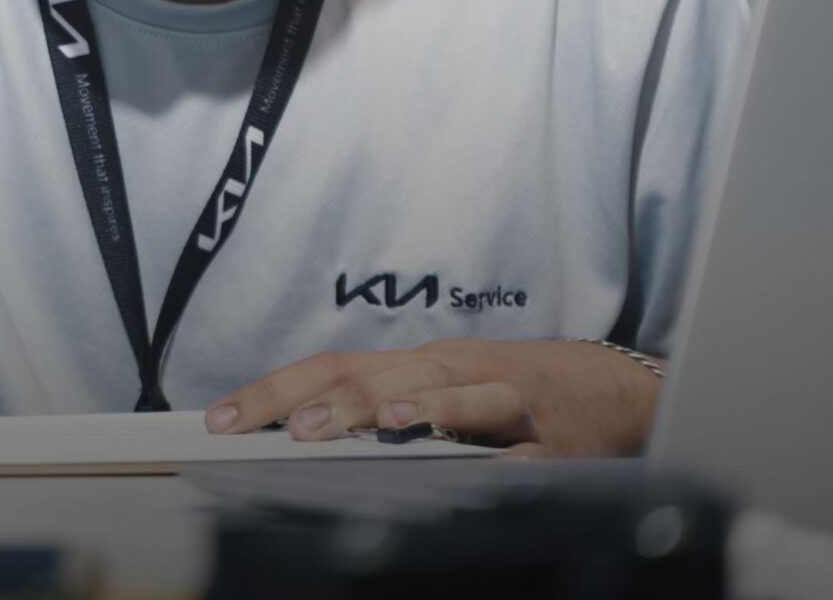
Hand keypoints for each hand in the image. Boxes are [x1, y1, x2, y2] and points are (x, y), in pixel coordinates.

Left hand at [203, 339, 663, 456]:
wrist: (611, 389)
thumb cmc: (507, 391)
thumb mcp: (435, 390)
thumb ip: (375, 409)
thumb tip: (292, 431)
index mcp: (414, 366)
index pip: (331, 368)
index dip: (274, 391)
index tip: (221, 419)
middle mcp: (452, 371)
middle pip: (384, 377)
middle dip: (336, 401)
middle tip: (295, 426)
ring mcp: (506, 402)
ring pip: (461, 395)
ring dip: (423, 409)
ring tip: (386, 426)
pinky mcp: (555, 440)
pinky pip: (529, 450)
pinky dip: (508, 457)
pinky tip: (489, 467)